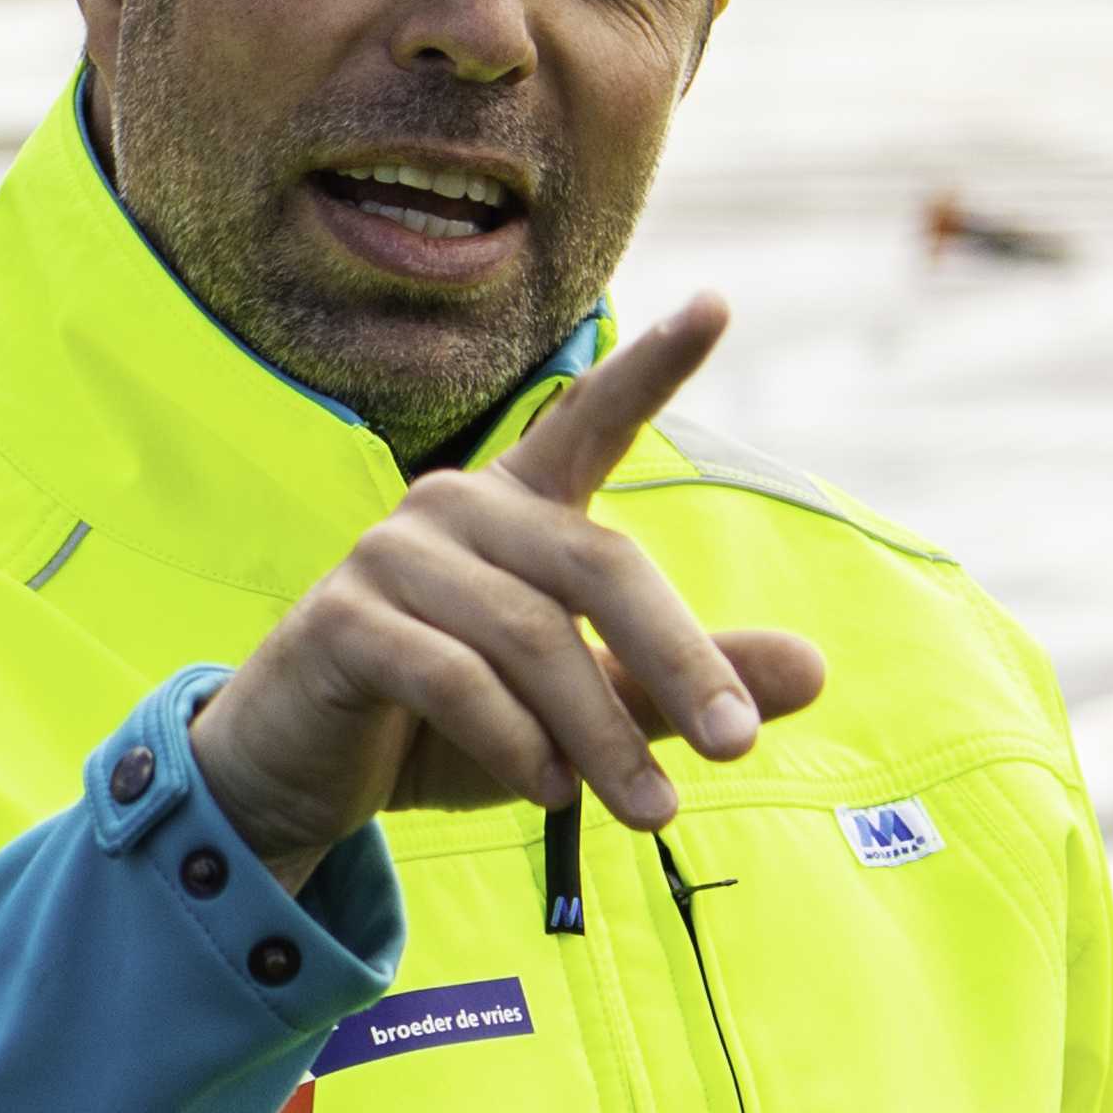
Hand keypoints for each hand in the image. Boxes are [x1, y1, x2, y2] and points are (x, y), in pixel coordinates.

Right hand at [187, 294, 829, 886]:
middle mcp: (456, 507)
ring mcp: (391, 554)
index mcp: (518, 506)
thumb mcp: (584, 715)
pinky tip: (549, 791)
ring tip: (649, 811)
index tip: (720, 301)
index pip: (591, 418)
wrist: (299, 777)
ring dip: (601, 735)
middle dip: (679, 661)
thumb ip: (680, 687)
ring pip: (530, 638)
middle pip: (597, 566)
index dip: (655, 362)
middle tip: (740, 747)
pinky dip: (514, 741)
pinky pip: (451, 677)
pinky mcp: (342, 618)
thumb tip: (813, 673)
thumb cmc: (446, 729)